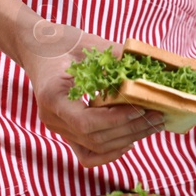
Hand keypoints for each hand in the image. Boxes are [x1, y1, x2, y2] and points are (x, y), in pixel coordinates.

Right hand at [15, 21, 163, 168]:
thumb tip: (150, 72)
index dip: (117, 120)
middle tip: (158, 116)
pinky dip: (109, 152)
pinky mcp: (65, 130)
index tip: (142, 108)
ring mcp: (57, 128)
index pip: (87, 122)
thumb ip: (117, 60)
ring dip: (127, 139)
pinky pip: (87, 153)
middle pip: (95, 139)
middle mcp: (52, 118)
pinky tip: (129, 141)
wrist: (37, 47)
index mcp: (52, 96)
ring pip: (95, 148)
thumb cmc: (62, 42)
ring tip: (152, 125)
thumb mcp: (89, 45)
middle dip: (131, 130)